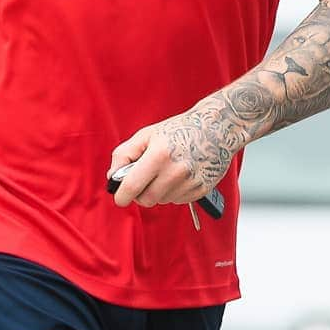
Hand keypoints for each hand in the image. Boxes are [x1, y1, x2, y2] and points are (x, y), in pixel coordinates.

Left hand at [107, 101, 237, 209]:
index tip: (119, 197)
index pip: (132, 187)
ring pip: (163, 201)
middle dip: (140, 194)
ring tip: (166, 172)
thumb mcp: (147, 135)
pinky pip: (178, 200)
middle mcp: (175, 171)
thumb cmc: (178, 129)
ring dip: (158, 192)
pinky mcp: (202, 189)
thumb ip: (124, 155)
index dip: (121, 196)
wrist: (216, 128)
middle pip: (146, 200)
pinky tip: (179, 175)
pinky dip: (173, 192)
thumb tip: (112, 178)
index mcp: (158, 155)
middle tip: (143, 180)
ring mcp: (190, 182)